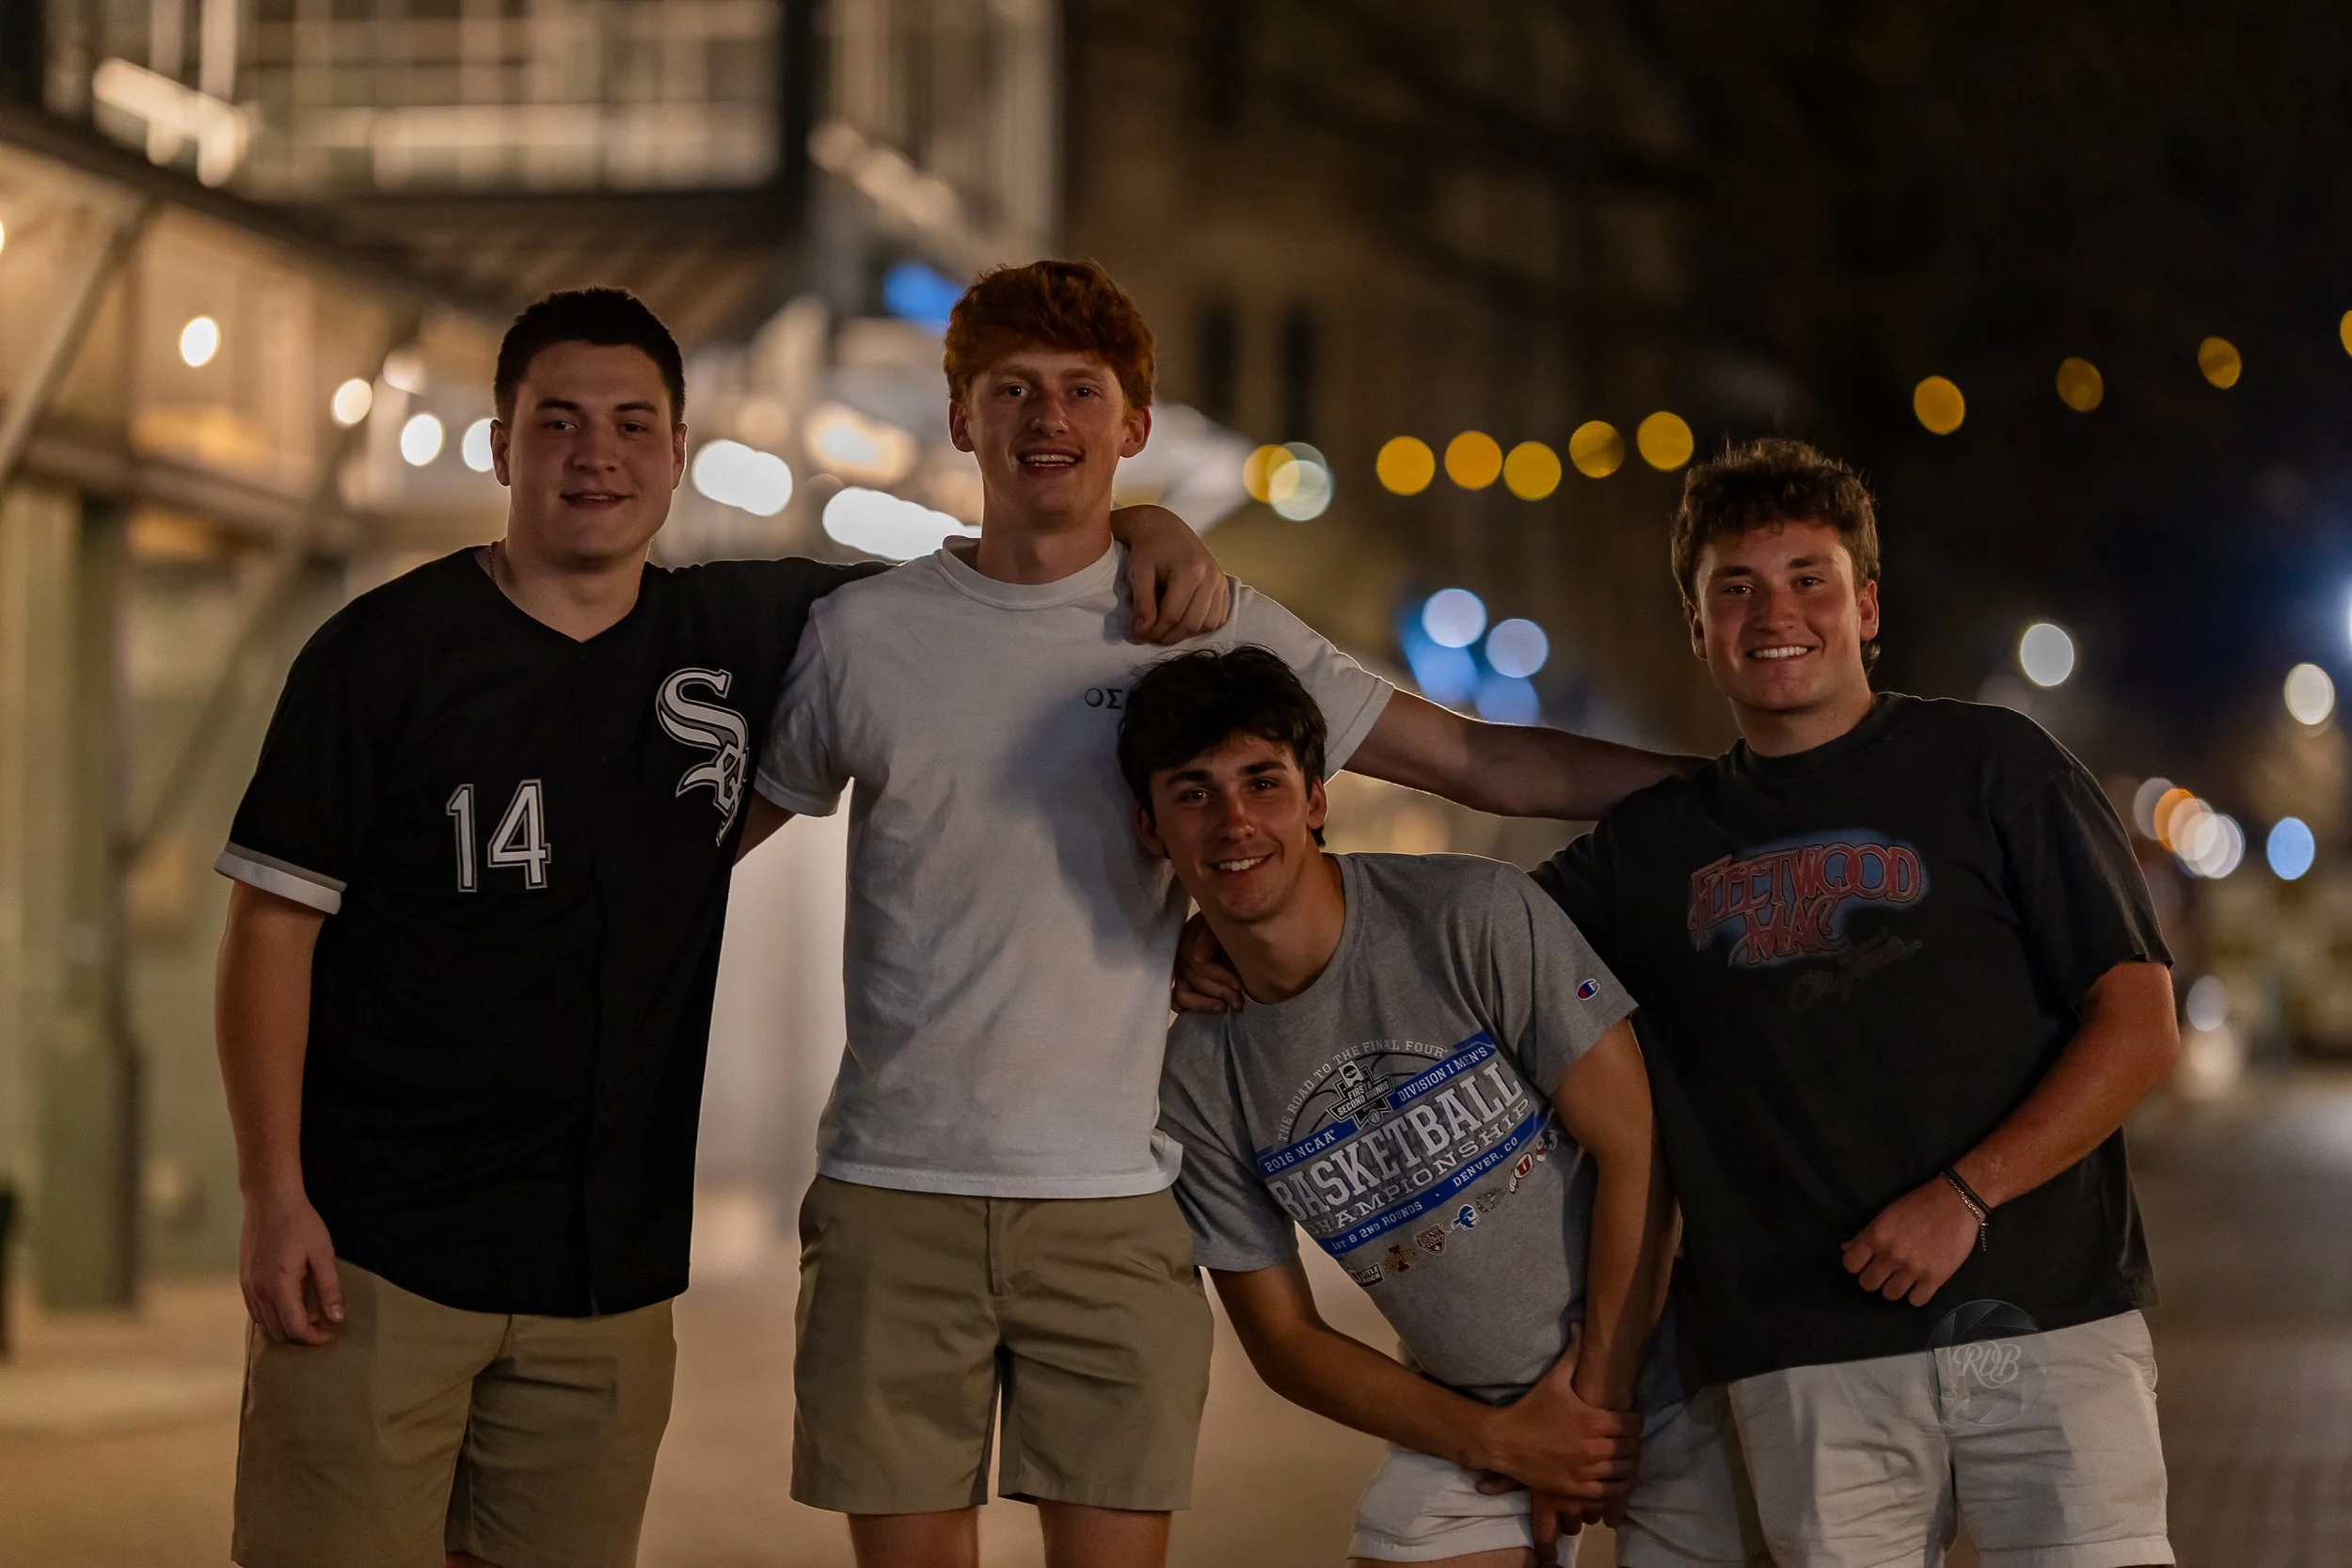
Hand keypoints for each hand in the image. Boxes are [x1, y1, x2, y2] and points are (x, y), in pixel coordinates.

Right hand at [240, 1186, 344, 1344]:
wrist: (270, 1200)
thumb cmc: (301, 1223)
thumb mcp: (322, 1254)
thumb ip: (329, 1289)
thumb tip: (337, 1319)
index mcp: (279, 1287)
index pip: (296, 1329)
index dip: (316, 1337)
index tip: (333, 1332)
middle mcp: (258, 1293)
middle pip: (279, 1333)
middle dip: (303, 1337)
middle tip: (324, 1324)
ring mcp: (248, 1287)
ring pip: (265, 1325)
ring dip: (287, 1328)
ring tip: (311, 1315)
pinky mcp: (244, 1281)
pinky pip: (256, 1312)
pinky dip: (273, 1318)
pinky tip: (291, 1306)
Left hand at [1113, 504, 1230, 643]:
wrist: (1165, 528)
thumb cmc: (1149, 549)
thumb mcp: (1139, 573)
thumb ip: (1142, 604)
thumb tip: (1142, 634)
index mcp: (1191, 570)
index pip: (1173, 615)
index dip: (1155, 631)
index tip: (1139, 636)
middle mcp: (1211, 576)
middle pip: (1192, 623)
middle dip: (1170, 635)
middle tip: (1151, 636)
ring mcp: (1221, 581)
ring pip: (1208, 624)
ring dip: (1186, 633)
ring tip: (1166, 628)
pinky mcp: (1225, 586)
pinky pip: (1218, 618)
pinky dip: (1201, 625)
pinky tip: (1184, 620)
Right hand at [1171, 913, 1244, 1012]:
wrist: (1225, 928)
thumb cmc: (1225, 928)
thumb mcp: (1218, 925)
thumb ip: (1209, 936)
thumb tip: (1199, 958)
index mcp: (1189, 940)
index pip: (1201, 966)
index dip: (1222, 977)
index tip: (1239, 985)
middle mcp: (1180, 957)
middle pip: (1197, 982)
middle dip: (1221, 993)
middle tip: (1239, 1001)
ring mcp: (1178, 972)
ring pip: (1184, 995)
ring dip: (1205, 1004)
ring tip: (1225, 1007)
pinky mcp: (1180, 983)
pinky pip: (1177, 1000)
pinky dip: (1190, 1007)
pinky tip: (1207, 1009)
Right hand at [1466, 1326, 1641, 1504]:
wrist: (1504, 1442)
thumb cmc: (1530, 1409)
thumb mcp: (1553, 1380)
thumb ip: (1573, 1354)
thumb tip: (1579, 1324)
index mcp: (1592, 1420)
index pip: (1632, 1424)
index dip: (1636, 1420)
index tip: (1631, 1418)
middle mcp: (1594, 1448)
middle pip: (1632, 1448)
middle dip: (1634, 1441)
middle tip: (1628, 1437)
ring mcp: (1587, 1471)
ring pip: (1625, 1471)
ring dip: (1630, 1464)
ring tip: (1625, 1457)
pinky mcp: (1578, 1490)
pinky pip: (1611, 1492)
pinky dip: (1619, 1485)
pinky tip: (1617, 1478)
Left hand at [1841, 1176, 1980, 1305]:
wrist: (1955, 1202)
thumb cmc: (1919, 1205)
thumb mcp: (1886, 1215)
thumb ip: (1865, 1235)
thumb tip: (1846, 1249)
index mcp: (1876, 1236)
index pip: (1850, 1264)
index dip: (1856, 1265)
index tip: (1865, 1263)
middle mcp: (1891, 1255)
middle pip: (1868, 1284)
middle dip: (1874, 1278)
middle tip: (1884, 1272)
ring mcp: (1913, 1269)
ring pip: (1890, 1295)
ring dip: (1894, 1288)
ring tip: (1902, 1278)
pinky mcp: (1935, 1278)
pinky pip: (1916, 1301)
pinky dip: (1916, 1295)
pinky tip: (1919, 1285)